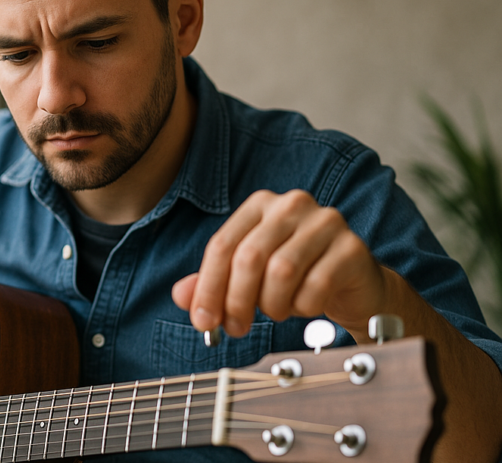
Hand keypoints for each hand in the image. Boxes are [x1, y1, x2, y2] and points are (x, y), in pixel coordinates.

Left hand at [173, 189, 388, 337]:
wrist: (353, 286)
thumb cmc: (296, 278)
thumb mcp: (248, 280)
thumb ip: (213, 283)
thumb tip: (181, 295)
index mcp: (260, 205)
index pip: (222, 245)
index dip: (208, 288)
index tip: (203, 322)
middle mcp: (292, 205)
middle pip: (248, 257)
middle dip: (236, 301)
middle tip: (235, 328)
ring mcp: (325, 222)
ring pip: (281, 272)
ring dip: (272, 305)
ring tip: (276, 312)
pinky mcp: (352, 247)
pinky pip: (316, 286)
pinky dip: (303, 307)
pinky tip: (305, 306)